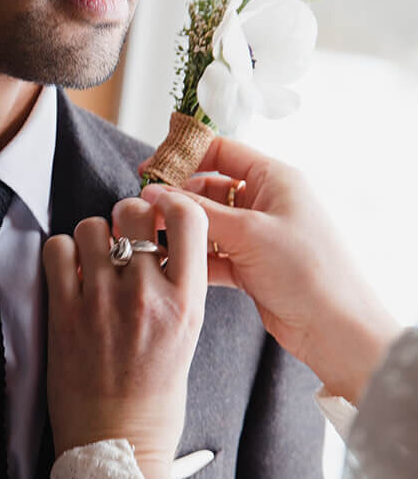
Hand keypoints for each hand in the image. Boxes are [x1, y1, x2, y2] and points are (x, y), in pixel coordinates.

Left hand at [43, 190, 207, 478]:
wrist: (118, 446)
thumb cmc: (154, 401)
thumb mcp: (186, 340)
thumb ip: (174, 291)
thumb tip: (155, 248)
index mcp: (187, 303)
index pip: (188, 220)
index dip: (170, 206)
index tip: (158, 216)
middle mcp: (147, 296)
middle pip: (134, 213)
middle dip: (127, 217)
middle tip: (121, 238)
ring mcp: (103, 302)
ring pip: (92, 226)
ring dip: (91, 237)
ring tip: (93, 262)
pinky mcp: (65, 314)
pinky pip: (58, 250)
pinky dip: (62, 254)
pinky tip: (70, 276)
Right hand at [143, 135, 399, 403]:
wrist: (334, 327)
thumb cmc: (306, 270)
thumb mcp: (247, 233)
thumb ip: (197, 213)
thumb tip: (154, 195)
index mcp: (274, 179)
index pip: (222, 151)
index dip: (184, 156)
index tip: (148, 170)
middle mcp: (266, 202)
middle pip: (209, 188)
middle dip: (176, 199)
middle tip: (143, 212)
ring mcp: (258, 235)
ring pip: (208, 224)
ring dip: (181, 231)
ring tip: (148, 239)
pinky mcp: (251, 265)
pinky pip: (212, 253)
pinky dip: (191, 257)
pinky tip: (167, 262)